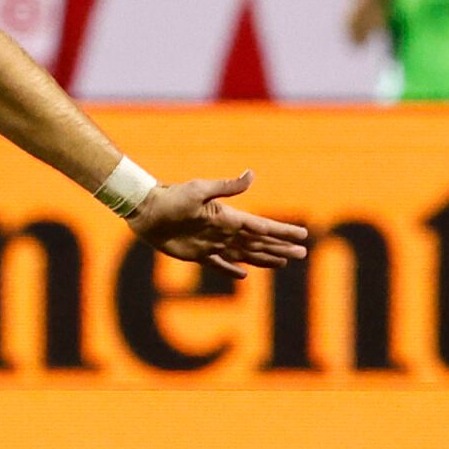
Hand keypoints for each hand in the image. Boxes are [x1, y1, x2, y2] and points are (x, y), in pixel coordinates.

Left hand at [126, 171, 308, 277]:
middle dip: (280, 248)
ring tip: (283, 263)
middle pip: (259, 243)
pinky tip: (244, 274)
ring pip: (244, 254)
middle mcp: (224, 231)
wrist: (146, 209)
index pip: (263, 227)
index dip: (282, 232)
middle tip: (301, 254)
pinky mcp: (196, 254)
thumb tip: (252, 174)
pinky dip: (231, 270)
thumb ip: (227, 187)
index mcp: (229, 217)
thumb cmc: (171, 197)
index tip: (303, 235)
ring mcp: (211, 243)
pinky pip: (219, 264)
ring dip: (264, 259)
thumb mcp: (200, 190)